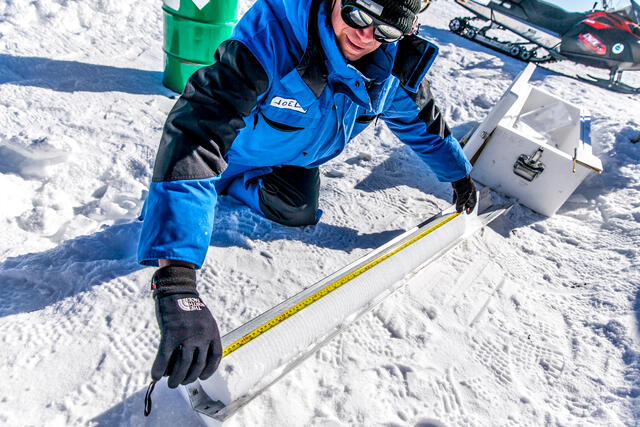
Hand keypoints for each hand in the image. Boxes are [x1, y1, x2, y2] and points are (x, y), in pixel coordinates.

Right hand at [151, 266, 221, 387]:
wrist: (177, 289)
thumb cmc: (189, 305)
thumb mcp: (205, 320)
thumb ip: (204, 337)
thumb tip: (196, 358)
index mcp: (212, 331)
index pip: (215, 357)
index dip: (209, 370)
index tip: (202, 377)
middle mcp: (202, 335)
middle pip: (197, 365)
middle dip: (190, 377)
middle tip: (182, 382)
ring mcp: (186, 335)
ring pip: (182, 365)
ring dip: (176, 378)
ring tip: (172, 383)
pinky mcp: (170, 334)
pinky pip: (164, 357)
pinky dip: (159, 369)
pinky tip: (156, 376)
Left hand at [451, 175, 476, 213]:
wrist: (457, 175)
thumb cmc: (462, 186)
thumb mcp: (461, 197)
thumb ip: (460, 205)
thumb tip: (459, 211)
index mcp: (473, 192)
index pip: (473, 202)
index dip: (470, 208)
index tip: (467, 213)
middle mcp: (469, 190)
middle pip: (467, 200)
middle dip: (464, 206)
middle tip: (461, 211)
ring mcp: (463, 188)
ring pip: (462, 197)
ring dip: (460, 203)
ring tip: (457, 208)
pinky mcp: (457, 186)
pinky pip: (457, 194)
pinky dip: (456, 199)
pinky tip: (453, 202)